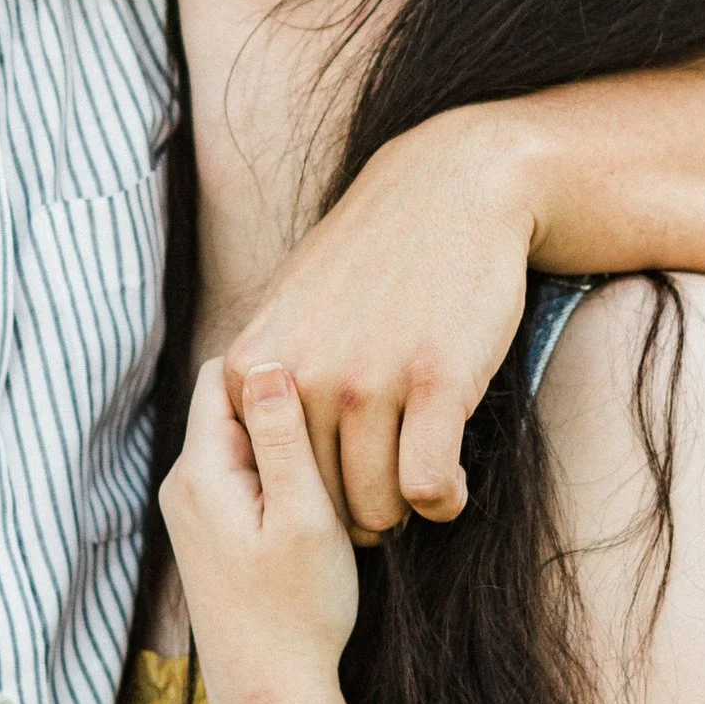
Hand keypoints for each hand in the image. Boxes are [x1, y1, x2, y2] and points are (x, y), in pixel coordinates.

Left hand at [161, 362, 363, 703]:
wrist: (269, 695)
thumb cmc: (297, 611)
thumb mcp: (304, 517)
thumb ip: (284, 438)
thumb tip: (267, 359)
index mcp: (200, 470)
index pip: (227, 372)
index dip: (281, 360)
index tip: (333, 365)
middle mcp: (184, 483)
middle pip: (232, 404)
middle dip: (285, 402)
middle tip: (347, 412)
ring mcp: (193, 509)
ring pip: (242, 440)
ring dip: (287, 443)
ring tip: (339, 464)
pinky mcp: (209, 532)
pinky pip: (243, 474)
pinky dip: (279, 474)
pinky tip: (319, 500)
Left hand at [223, 112, 534, 536]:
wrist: (448, 191)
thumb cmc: (372, 256)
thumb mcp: (289, 306)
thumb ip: (265, 372)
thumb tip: (252, 436)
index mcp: (254, 365)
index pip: (263, 480)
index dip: (301, 498)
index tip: (335, 485)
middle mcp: (302, 376)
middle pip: (321, 504)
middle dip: (356, 512)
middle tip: (385, 492)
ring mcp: (367, 379)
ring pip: (378, 506)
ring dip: (403, 511)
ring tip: (419, 484)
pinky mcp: (436, 382)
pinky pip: (428, 485)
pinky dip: (442, 501)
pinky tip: (452, 485)